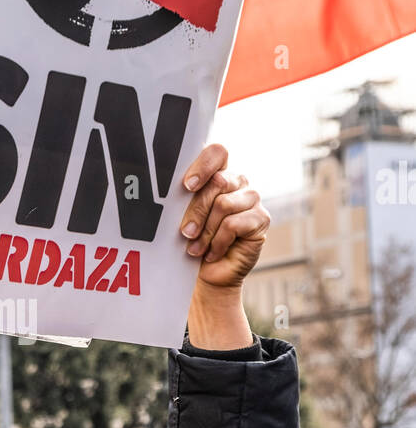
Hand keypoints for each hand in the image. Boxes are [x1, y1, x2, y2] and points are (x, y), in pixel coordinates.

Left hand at [181, 145, 268, 349]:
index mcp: (218, 173)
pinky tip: (212, 252)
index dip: (203, 165)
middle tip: (185, 232)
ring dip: (206, 231)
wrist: (208, 273)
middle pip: (217, 182)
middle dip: (196, 211)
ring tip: (196, 247)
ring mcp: (252, 199)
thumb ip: (185, 197)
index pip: (217, 153)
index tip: (187, 186)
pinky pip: (234, 224)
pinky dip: (218, 242)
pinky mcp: (261, 219)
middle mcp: (238, 182)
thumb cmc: (193, 241)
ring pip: (224, 204)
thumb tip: (166, 186)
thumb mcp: (184, 216)